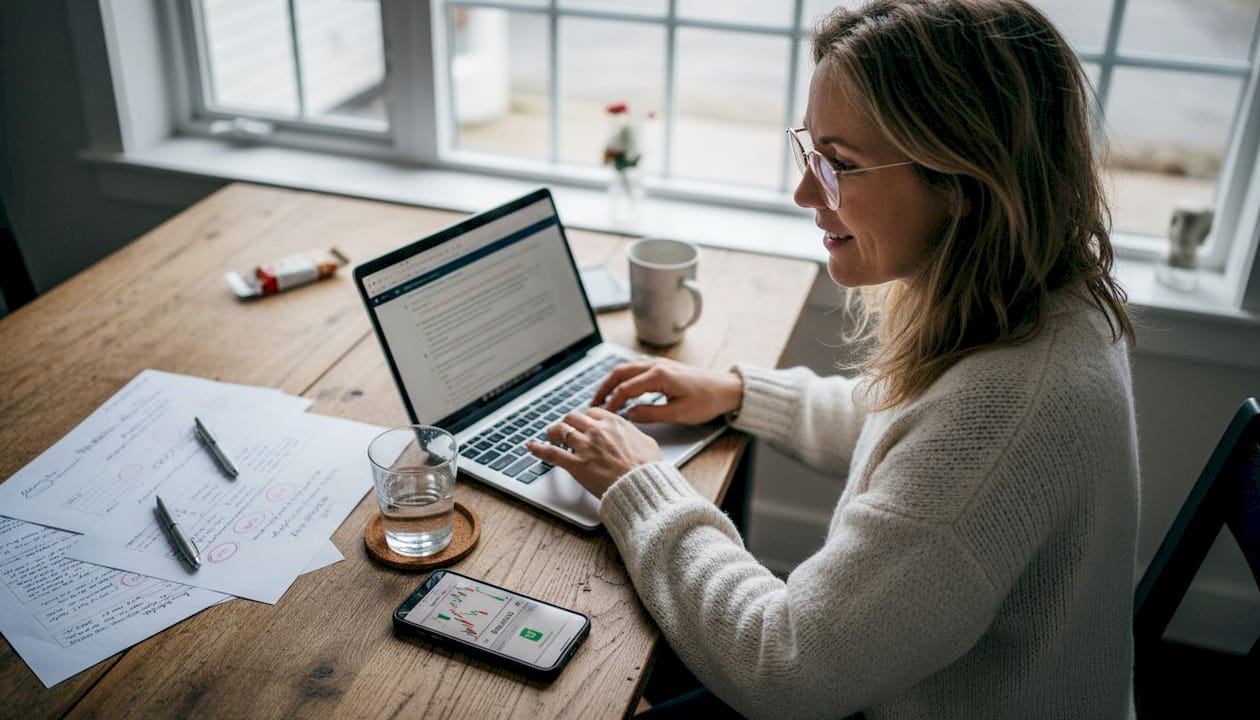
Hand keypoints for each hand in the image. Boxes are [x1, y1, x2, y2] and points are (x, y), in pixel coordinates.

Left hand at [526, 407, 662, 497]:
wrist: (642, 485)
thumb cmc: (648, 468)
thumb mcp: (647, 442)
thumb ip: (635, 434)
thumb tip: (633, 434)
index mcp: (614, 423)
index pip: (591, 412)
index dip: (584, 418)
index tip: (582, 424)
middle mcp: (597, 430)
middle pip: (572, 418)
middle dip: (566, 423)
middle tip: (564, 429)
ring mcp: (585, 446)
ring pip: (560, 431)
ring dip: (552, 432)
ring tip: (549, 436)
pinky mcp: (576, 464)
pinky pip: (551, 453)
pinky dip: (538, 449)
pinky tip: (531, 447)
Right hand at [592, 357, 742, 424]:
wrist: (727, 389)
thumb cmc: (707, 401)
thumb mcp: (679, 414)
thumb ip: (651, 414)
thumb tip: (629, 415)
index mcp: (659, 376)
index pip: (626, 388)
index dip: (612, 402)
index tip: (603, 414)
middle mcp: (657, 365)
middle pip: (620, 373)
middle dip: (604, 387)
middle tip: (593, 403)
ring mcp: (660, 364)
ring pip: (627, 368)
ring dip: (612, 380)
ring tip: (603, 395)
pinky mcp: (664, 367)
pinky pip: (636, 367)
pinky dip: (623, 376)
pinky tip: (621, 386)